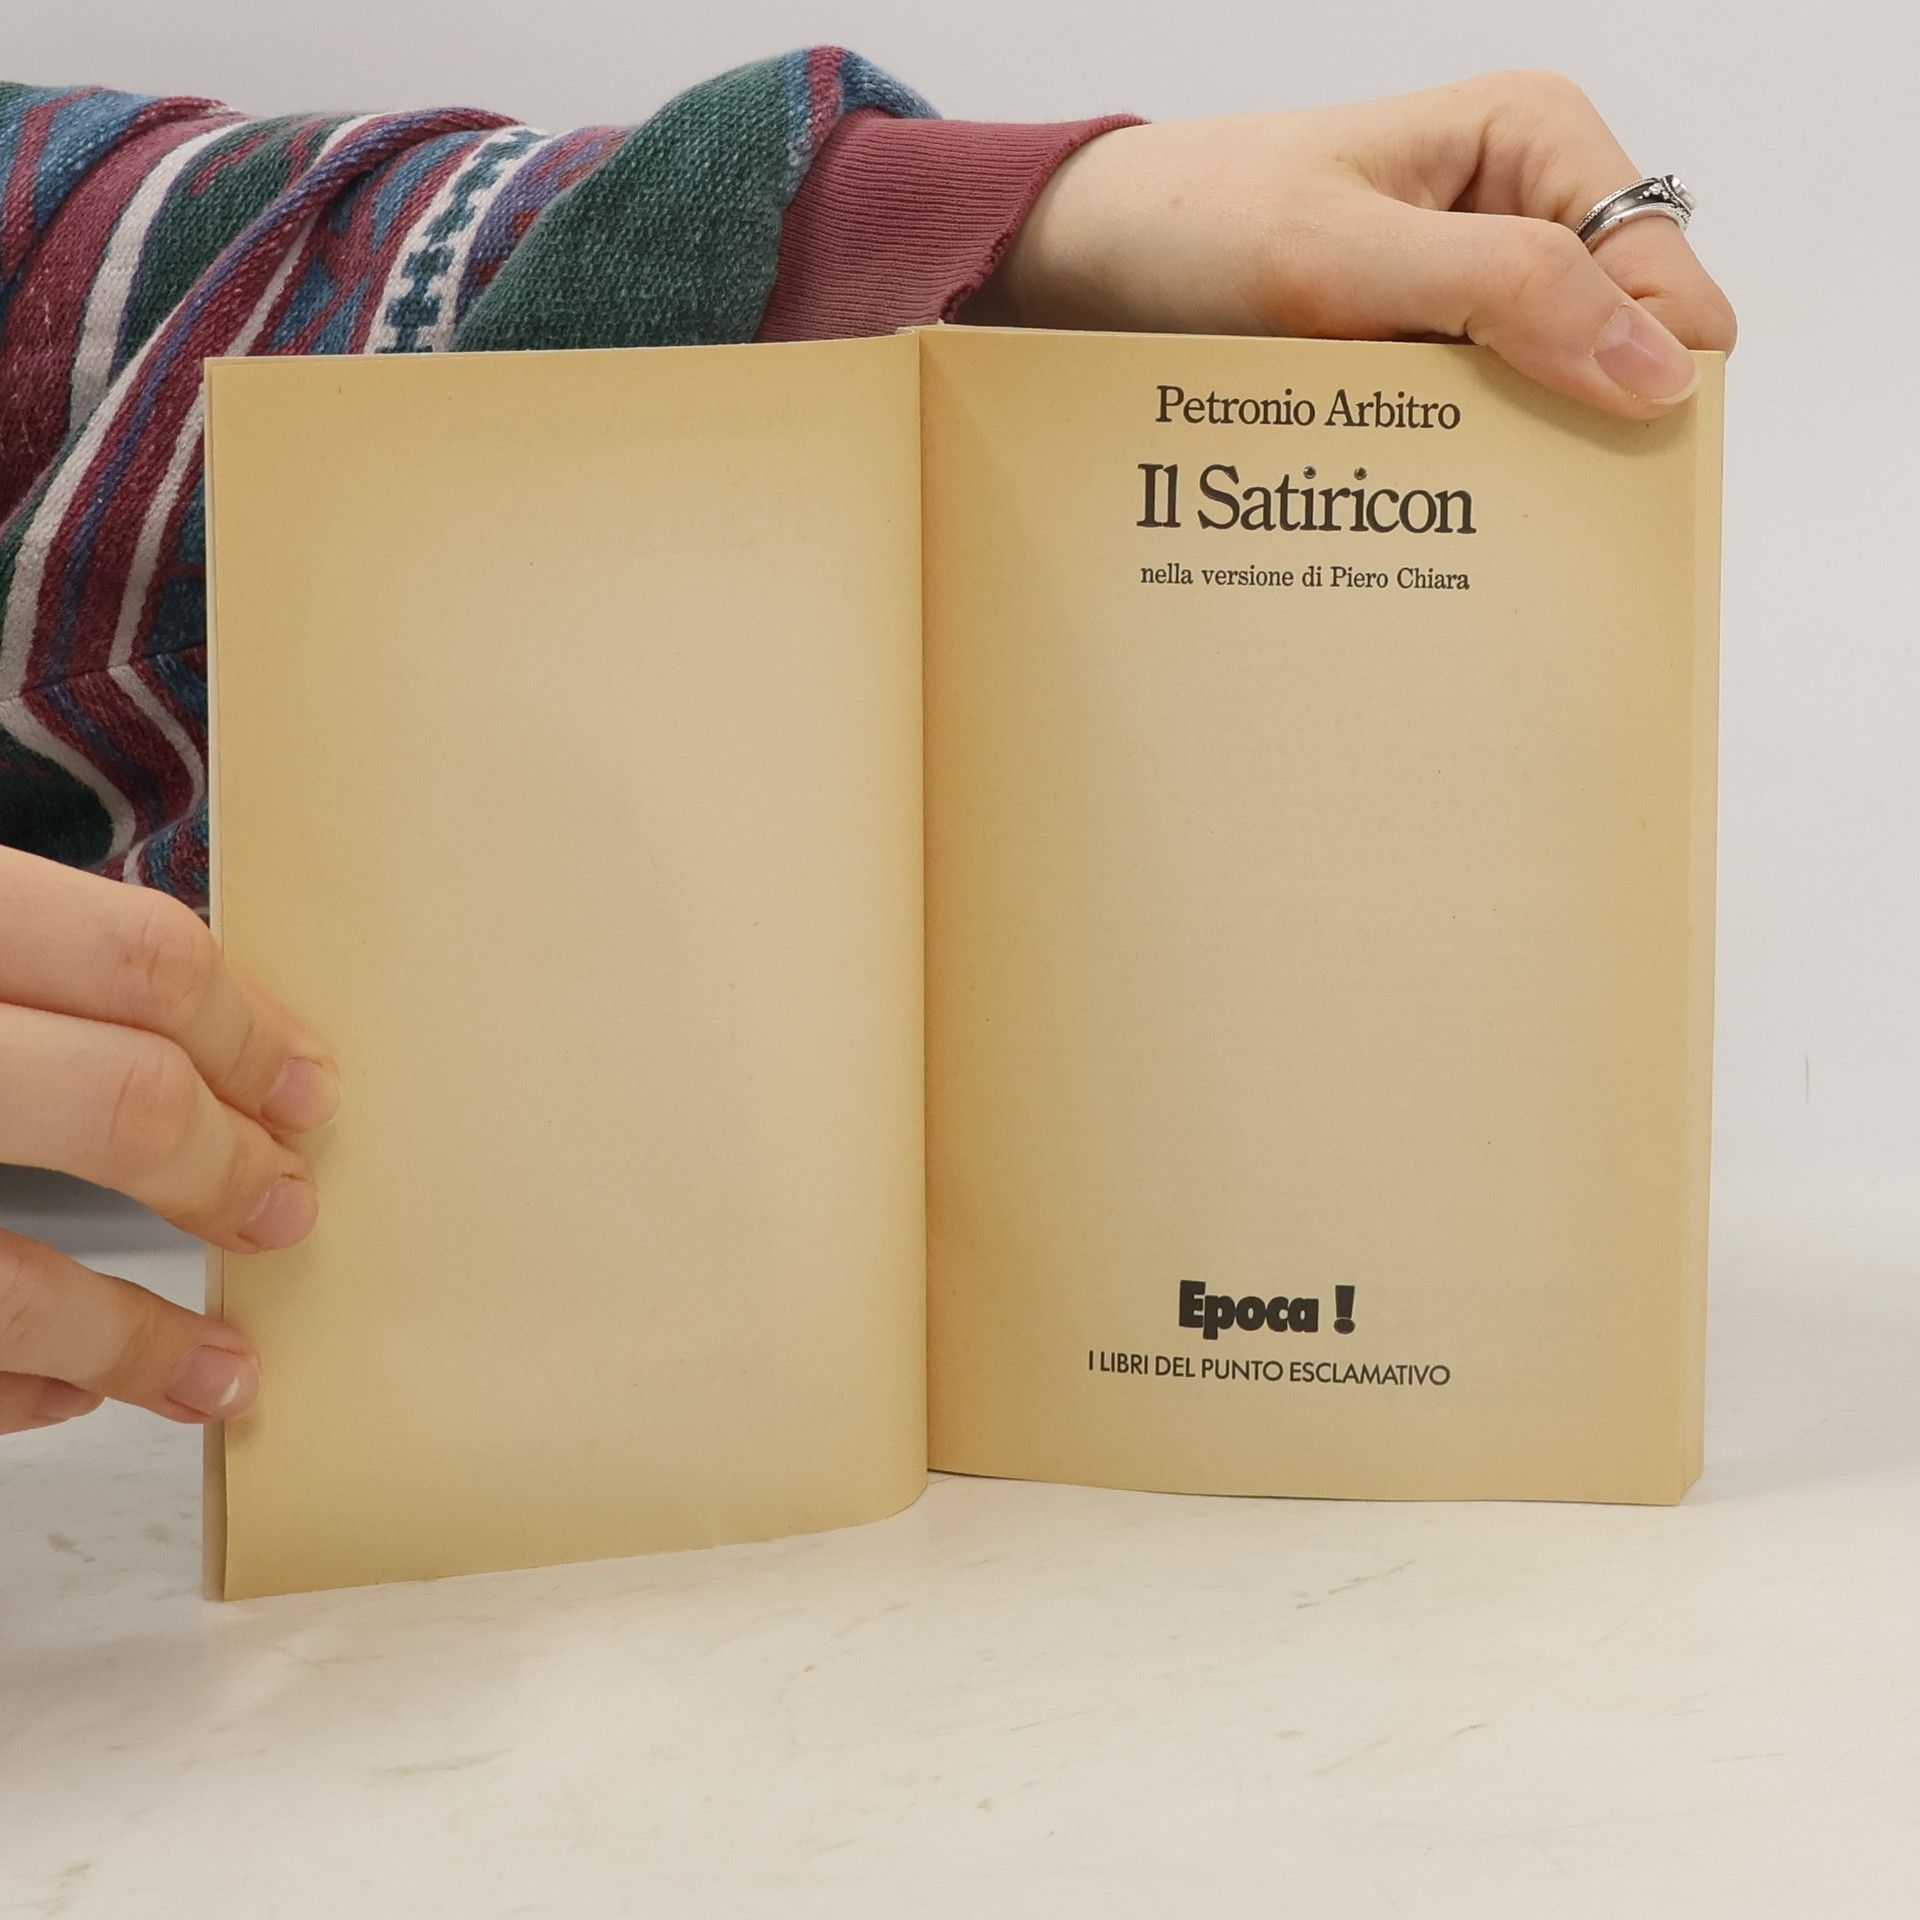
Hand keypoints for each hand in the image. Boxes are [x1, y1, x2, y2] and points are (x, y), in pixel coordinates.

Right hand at [0, 849, 335, 1435]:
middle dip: (226, 1167)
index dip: (247, 1033)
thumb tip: (201, 1019)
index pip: (141, 958)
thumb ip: (37, 962)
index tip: (314, 1092)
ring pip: (14, 1285)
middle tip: (289, 1208)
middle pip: (118, 1101)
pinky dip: (19, 1385)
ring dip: (138, 1340)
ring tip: (227, 1371)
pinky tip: (69, 1386)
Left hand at [970, 70, 1736, 419]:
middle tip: (1496, 491)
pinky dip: (1451, 458)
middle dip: (1573, 422)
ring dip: (1505, 452)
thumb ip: (1507, 295)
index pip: (1666, 287)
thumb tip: (1655, 366)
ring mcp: (1477, 280)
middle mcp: (1525, 203)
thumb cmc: (1200, 223)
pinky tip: (1405, 480)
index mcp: (1539, 139)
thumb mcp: (1348, 259)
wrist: (1098, 256)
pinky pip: (1477, 416)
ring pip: (1550, 395)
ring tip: (1438, 488)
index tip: (1590, 473)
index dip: (1643, 384)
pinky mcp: (1427, 340)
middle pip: (1618, 346)